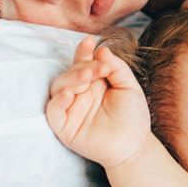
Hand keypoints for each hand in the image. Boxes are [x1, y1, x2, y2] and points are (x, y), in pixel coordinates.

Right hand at [46, 36, 150, 168]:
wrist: (134, 145)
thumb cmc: (132, 116)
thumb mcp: (129, 87)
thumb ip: (116, 67)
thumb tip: (101, 48)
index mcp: (93, 83)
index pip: (82, 63)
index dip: (83, 52)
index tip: (90, 41)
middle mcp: (79, 94)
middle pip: (69, 73)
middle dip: (81, 67)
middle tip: (97, 68)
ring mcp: (70, 109)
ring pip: (58, 88)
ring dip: (71, 79)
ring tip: (88, 78)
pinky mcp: (64, 127)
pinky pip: (53, 112)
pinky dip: (58, 101)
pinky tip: (70, 94)